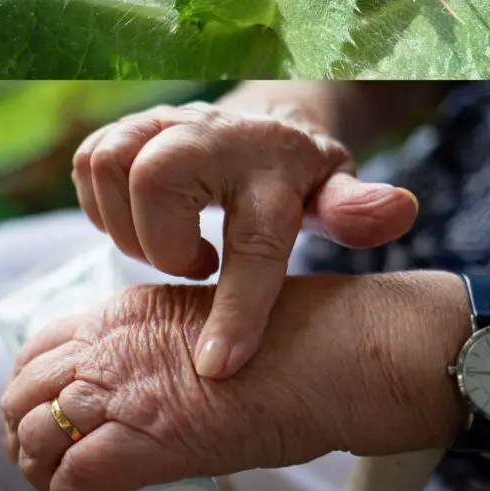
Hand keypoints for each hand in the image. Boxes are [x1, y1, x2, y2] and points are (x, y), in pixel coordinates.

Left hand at [1, 276, 378, 490]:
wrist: (328, 354)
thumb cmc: (289, 340)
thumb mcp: (204, 322)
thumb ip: (160, 347)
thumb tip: (147, 391)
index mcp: (126, 309)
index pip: (42, 345)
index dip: (33, 388)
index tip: (51, 415)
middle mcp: (109, 342)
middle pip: (23, 391)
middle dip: (24, 433)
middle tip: (50, 463)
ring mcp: (120, 388)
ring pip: (34, 435)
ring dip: (41, 472)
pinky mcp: (140, 439)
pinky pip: (71, 479)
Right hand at [71, 100, 417, 377]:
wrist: (261, 124)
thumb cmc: (297, 176)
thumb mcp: (336, 191)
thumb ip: (357, 209)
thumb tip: (401, 210)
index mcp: (273, 162)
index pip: (254, 239)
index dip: (237, 308)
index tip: (218, 368)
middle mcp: (212, 132)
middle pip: (157, 176)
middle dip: (163, 243)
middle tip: (197, 266)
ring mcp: (163, 122)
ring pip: (111, 164)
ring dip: (128, 225)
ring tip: (170, 247)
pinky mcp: (126, 127)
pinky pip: (88, 162)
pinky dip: (102, 205)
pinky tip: (141, 225)